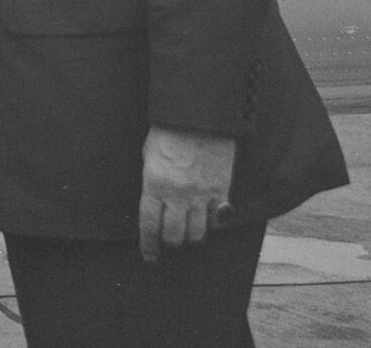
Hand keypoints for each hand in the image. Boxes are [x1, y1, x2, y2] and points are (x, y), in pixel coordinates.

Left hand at [138, 126, 235, 261]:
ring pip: (197, 233)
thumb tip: (155, 201)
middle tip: (169, 241)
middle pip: (174, 236)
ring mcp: (201, 194)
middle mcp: (177, 194)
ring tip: (187, 231)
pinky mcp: (221, 190)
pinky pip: (217, 219)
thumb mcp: (149, 154)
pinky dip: (212, 222)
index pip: (149, 225)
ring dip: (190, 236)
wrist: (199, 114)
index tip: (150, 256)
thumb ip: (152, 181)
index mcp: (154, 184)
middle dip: (170, 242)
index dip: (148, 245)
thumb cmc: (169, 130)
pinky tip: (207, 218)